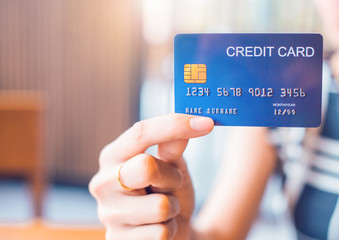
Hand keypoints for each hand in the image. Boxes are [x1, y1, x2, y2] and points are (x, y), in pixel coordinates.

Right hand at [89, 113, 213, 239]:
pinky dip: (170, 230)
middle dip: (171, 177)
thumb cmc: (168, 193)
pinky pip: (161, 233)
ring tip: (164, 211)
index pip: (141, 132)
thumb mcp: (173, 167)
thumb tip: (192, 121)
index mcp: (113, 157)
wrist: (169, 233)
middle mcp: (103, 182)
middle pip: (145, 166)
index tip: (206, 122)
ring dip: (172, 208)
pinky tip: (159, 229)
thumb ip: (174, 147)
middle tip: (172, 185)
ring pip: (160, 206)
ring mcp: (108, 214)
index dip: (174, 125)